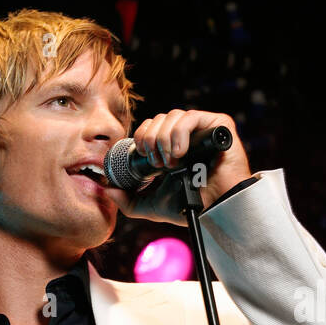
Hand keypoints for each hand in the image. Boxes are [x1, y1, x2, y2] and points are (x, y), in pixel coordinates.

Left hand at [115, 109, 252, 224]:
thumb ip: (129, 202)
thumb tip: (107, 190)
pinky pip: (190, 117)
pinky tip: (181, 153)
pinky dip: (179, 134)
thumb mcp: (151, 206)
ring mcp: (202, 128)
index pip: (150, 126)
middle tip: (157, 163)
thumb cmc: (189, 206)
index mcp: (171, 145)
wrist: (214, 209)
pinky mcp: (218, 124)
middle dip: (151, 139)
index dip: (142, 136)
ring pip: (173, 116)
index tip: (144, 157)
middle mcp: (186, 134)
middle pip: (159, 118)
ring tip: (172, 163)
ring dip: (164, 139)